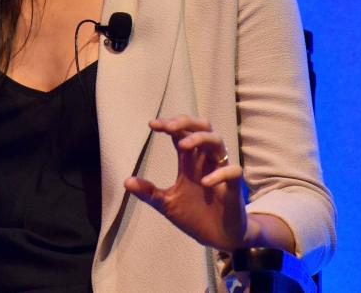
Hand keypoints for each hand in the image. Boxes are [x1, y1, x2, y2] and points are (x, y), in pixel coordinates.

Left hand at [123, 115, 247, 251]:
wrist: (217, 238)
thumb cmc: (194, 215)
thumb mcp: (166, 204)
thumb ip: (149, 192)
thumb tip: (126, 181)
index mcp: (190, 161)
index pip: (181, 133)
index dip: (169, 125)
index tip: (152, 125)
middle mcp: (205, 161)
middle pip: (202, 127)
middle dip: (186, 122)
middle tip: (169, 127)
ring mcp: (220, 171)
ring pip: (218, 141)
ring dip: (201, 139)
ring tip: (183, 146)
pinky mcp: (234, 188)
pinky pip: (234, 171)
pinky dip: (220, 173)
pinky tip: (204, 182)